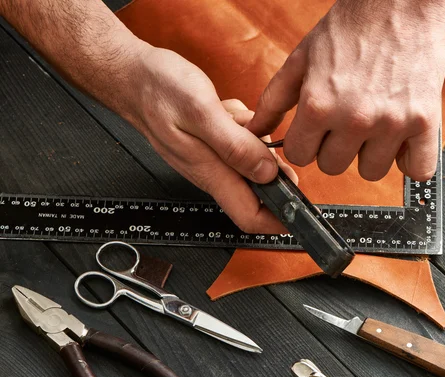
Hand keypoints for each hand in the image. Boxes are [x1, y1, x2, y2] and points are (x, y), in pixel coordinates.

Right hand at [124, 46, 297, 232]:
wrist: (133, 77)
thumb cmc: (159, 91)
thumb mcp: (201, 112)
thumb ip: (235, 146)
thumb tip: (267, 172)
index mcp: (212, 173)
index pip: (249, 217)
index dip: (278, 220)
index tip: (301, 207)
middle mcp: (213, 172)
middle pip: (257, 191)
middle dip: (274, 171)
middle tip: (272, 144)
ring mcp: (212, 159)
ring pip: (251, 163)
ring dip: (257, 142)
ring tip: (238, 119)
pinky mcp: (212, 144)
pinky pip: (241, 144)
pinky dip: (244, 127)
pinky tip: (227, 112)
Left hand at [247, 0, 444, 181]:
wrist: (399, 2)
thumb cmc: (351, 27)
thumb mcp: (301, 58)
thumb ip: (274, 98)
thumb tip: (256, 129)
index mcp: (319, 105)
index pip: (299, 156)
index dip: (304, 143)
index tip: (315, 132)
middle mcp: (354, 119)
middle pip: (332, 167)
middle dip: (334, 148)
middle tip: (344, 123)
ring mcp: (391, 123)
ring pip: (371, 172)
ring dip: (369, 155)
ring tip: (373, 127)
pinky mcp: (424, 122)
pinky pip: (418, 169)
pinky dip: (410, 161)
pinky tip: (401, 141)